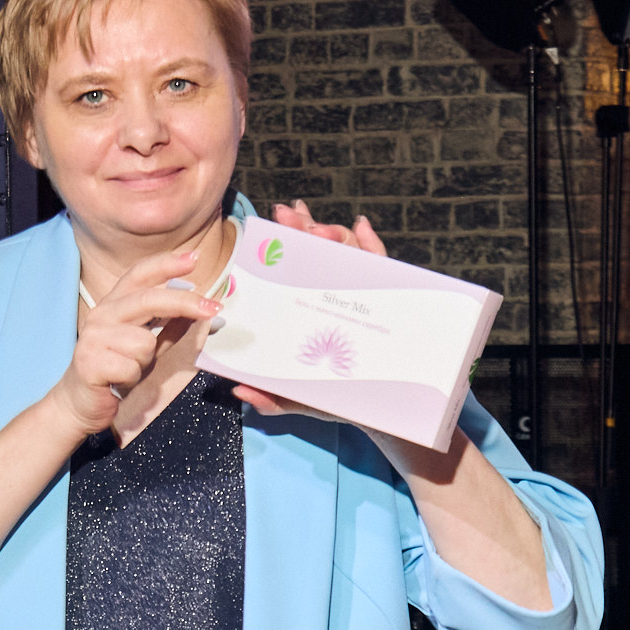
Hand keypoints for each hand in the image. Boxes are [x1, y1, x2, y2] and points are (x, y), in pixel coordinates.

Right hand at [45, 248, 224, 437]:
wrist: (81, 403)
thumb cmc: (116, 371)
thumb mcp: (147, 345)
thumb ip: (169, 326)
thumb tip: (199, 309)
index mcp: (114, 305)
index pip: (139, 275)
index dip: (165, 264)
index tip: (194, 258)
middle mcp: (101, 315)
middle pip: (148, 299)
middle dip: (185, 302)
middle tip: (214, 308)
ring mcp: (93, 337)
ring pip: (143, 342)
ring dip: (145, 362)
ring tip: (130, 370)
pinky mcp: (89, 362)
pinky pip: (131, 367)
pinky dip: (132, 379)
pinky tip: (119, 382)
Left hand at [237, 202, 388, 422]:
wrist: (383, 414)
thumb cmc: (338, 399)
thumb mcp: (300, 399)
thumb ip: (273, 398)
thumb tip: (240, 390)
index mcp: (311, 311)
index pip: (297, 270)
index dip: (286, 243)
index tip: (273, 223)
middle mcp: (336, 297)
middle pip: (321, 253)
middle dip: (305, 228)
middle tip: (289, 215)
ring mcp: (363, 296)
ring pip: (350, 254)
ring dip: (335, 234)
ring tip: (320, 231)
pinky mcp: (390, 302)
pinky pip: (383, 267)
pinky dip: (373, 244)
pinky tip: (361, 228)